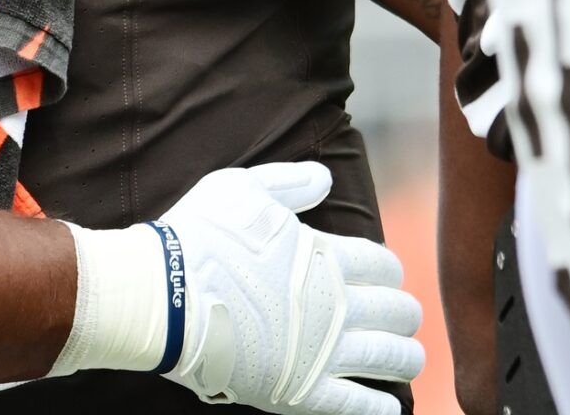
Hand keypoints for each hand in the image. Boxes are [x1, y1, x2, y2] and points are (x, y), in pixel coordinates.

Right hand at [159, 162, 422, 414]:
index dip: (389, 269)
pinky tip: (390, 404)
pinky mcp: (301, 390)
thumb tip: (326, 178)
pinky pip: (356, 405)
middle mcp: (334, 306)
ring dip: (406, 357)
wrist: (161, 294)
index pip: (382, 264)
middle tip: (401, 316)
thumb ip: (288, 182)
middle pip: (397, 311)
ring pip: (390, 357)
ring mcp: (320, 351)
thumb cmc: (197, 236)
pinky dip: (380, 406)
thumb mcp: (239, 188)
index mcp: (325, 257)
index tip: (384, 276)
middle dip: (403, 312)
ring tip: (408, 358)